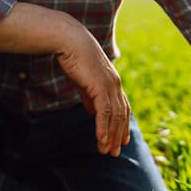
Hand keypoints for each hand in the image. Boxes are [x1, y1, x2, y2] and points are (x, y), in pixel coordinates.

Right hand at [0, 3, 130, 156]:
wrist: (68, 39)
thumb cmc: (73, 56)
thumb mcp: (83, 79)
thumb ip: (90, 96)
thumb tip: (92, 111)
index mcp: (112, 81)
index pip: (122, 107)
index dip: (122, 124)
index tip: (121, 139)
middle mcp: (115, 84)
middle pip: (121, 115)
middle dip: (118, 135)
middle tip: (114, 152)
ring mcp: (110, 86)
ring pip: (114, 117)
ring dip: (110, 136)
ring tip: (106, 151)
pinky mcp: (100, 87)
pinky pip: (104, 113)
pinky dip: (103, 128)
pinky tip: (101, 140)